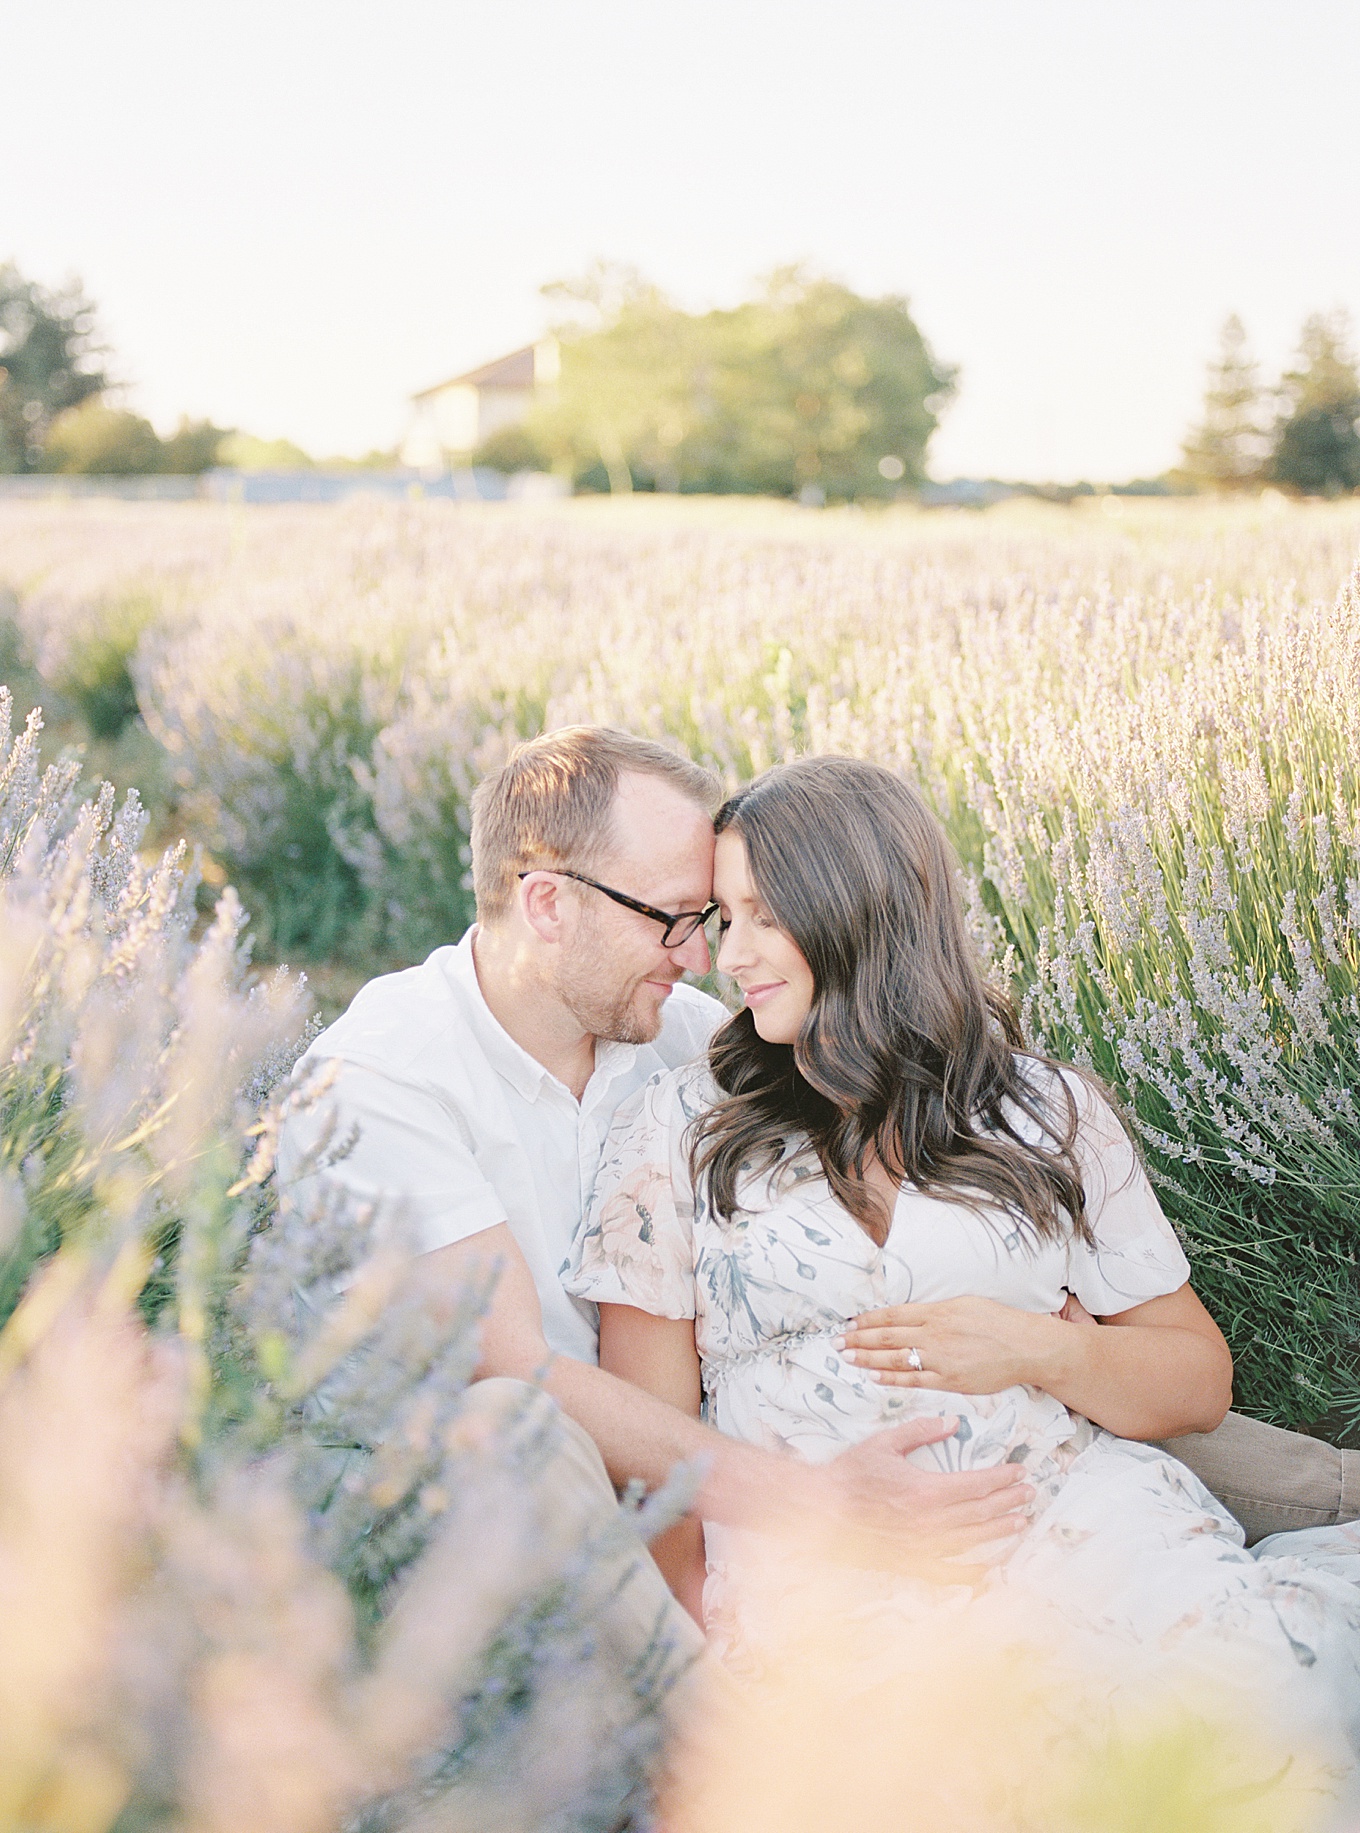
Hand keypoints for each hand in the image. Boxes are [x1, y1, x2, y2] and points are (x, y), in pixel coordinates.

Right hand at [816, 1413, 1033, 1565]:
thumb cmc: (851, 1474)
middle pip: (981, 1511)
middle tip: (1029, 1494)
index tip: (1019, 1472)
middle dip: (1008, 1501)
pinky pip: (950, 1572)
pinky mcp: (912, 1564)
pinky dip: (973, 1572)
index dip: (1001, 1478)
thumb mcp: (884, 1443)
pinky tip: (990, 1569)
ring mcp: (923, 1547)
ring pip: (972, 1539)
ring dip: (999, 1530)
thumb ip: (921, 1431)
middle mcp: (930, 1522)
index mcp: (926, 1490)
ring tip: (1021, 1522)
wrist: (822, 1511)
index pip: (976, 1484)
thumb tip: (953, 1422)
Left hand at [838, 1297, 1063, 1396]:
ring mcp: (941, 1358)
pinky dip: (892, 1378)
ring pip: (896, 1358)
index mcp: (937, 1311)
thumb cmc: (997, 1322)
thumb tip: (908, 1314)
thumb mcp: (963, 1304)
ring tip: (847, 1358)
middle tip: (836, 1342)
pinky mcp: (950, 1380)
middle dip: (859, 1339)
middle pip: (888, 1336)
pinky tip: (874, 1375)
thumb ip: (934, 1310)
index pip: (893, 1315)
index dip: (868, 1320)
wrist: (1025, 1346)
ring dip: (868, 1358)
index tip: (849, 1323)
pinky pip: (914, 1380)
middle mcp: (935, 1333)